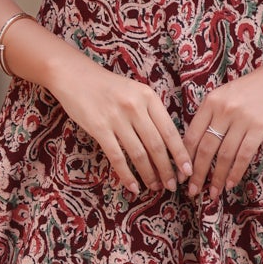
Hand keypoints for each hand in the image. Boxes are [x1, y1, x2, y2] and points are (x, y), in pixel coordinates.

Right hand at [49, 56, 191, 195]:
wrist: (75, 76)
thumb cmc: (108, 87)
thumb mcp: (135, 92)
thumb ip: (150, 112)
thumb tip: (166, 144)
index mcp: (148, 97)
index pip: (170, 130)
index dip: (180, 154)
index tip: (187, 171)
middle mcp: (135, 107)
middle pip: (156, 145)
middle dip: (167, 169)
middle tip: (172, 186)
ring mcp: (117, 118)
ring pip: (139, 154)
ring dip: (149, 175)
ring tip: (155, 187)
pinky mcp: (99, 128)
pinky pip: (117, 157)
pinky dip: (127, 175)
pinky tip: (133, 186)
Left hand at [185, 51, 262, 202]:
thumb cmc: (253, 88)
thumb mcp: (226, 95)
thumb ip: (211, 115)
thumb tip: (197, 145)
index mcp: (211, 101)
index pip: (192, 135)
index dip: (184, 158)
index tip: (181, 175)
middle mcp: (223, 110)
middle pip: (206, 148)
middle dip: (197, 174)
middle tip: (193, 192)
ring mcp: (242, 119)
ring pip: (224, 155)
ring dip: (217, 178)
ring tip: (213, 193)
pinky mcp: (260, 127)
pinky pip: (244, 155)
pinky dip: (236, 172)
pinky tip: (230, 183)